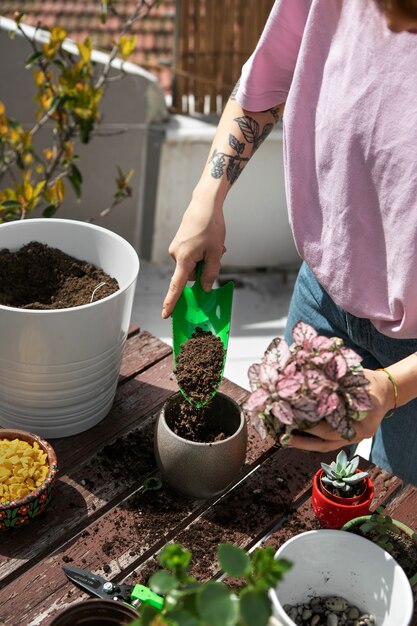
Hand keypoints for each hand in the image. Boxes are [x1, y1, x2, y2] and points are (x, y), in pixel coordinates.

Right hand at [161, 198, 225, 317]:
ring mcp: (176, 248)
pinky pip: (190, 256)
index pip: (176, 286)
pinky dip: (200, 254)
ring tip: (214, 246)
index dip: (171, 302)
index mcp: (184, 259)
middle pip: (190, 274)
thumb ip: (210, 273)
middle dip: (203, 270)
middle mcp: (175, 254)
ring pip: (192, 265)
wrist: (204, 204)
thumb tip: (204, 288)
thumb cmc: (211, 226)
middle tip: (216, 255)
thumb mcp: (216, 252)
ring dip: (204, 260)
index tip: (165, 314)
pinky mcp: (179, 243)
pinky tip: (208, 243)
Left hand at [283, 368, 392, 450]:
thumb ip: (339, 385)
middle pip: (327, 441)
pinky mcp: (345, 437)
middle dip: (303, 439)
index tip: (295, 418)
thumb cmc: (369, 383)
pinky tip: (294, 436)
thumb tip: (310, 381)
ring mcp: (351, 438)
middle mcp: (357, 434)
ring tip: (284, 439)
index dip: (314, 424)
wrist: (385, 392)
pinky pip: (326, 443)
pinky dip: (310, 440)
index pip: (334, 427)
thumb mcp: (358, 380)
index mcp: (363, 422)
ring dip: (303, 444)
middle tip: (283, 434)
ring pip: (325, 445)